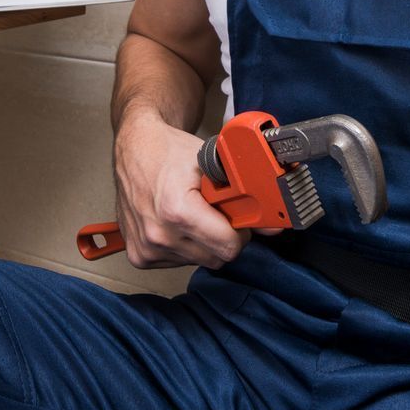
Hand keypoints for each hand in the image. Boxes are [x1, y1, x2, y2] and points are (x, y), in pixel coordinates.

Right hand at [112, 111, 248, 268]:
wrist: (134, 147)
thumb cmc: (170, 150)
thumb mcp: (214, 164)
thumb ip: (247, 196)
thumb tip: (275, 225)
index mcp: (177, 211)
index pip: (228, 247)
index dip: (241, 233)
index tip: (239, 220)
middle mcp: (159, 235)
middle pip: (216, 257)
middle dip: (224, 238)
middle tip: (218, 213)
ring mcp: (147, 248)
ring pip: (198, 261)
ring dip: (204, 242)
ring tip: (195, 213)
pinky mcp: (139, 256)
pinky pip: (178, 262)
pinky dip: (185, 246)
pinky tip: (179, 223)